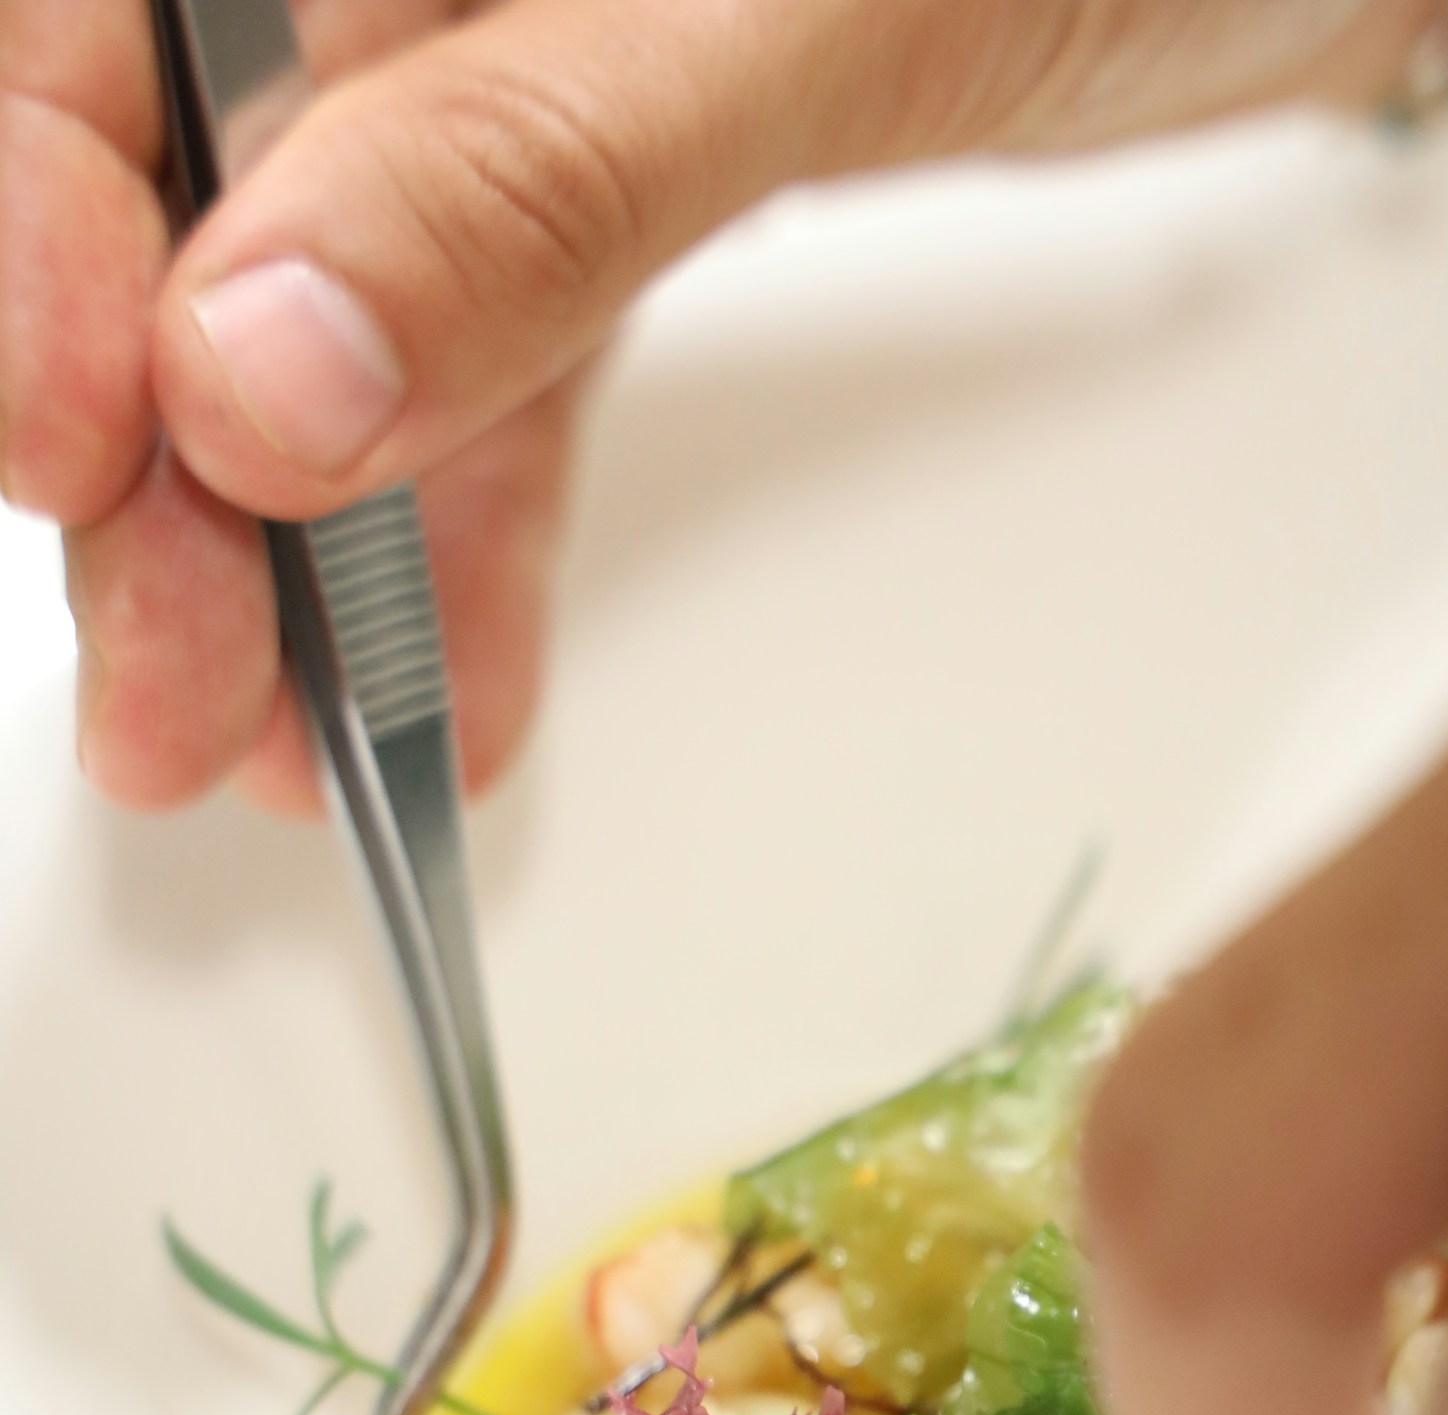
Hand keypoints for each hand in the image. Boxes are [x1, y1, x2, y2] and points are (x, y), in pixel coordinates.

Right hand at [0, 0, 1447, 814]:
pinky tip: (453, 702)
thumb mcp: (816, 3)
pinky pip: (492, 368)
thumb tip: (258, 372)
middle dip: (151, 462)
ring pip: (321, 311)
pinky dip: (469, 540)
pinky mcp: (614, 165)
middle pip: (181, 190)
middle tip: (170, 695)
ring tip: (279, 752)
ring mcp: (502, 49)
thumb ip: (531, 169)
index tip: (67, 449)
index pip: (86, 16)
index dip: (35, 237)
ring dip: (292, 553)